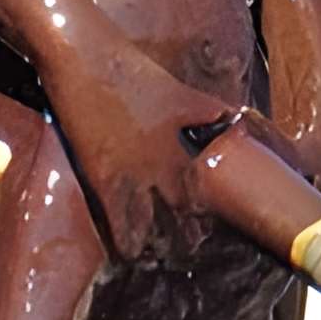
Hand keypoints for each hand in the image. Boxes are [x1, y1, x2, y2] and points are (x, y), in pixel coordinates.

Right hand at [51, 47, 231, 261]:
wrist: (87, 59)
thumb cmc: (132, 68)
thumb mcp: (179, 89)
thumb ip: (207, 109)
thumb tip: (234, 116)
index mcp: (185, 142)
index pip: (205, 188)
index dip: (206, 212)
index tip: (206, 225)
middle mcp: (165, 163)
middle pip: (184, 211)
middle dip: (188, 234)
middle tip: (189, 249)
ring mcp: (135, 174)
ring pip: (155, 225)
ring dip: (159, 245)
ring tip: (160, 260)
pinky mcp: (105, 177)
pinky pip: (121, 222)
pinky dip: (126, 241)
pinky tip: (128, 256)